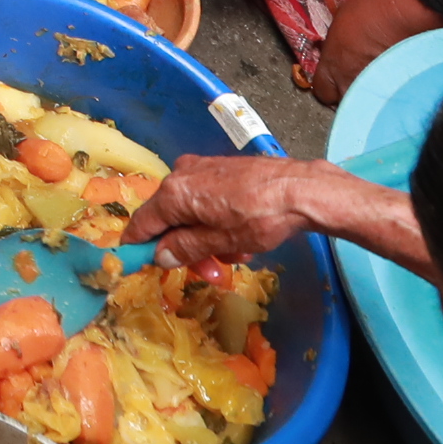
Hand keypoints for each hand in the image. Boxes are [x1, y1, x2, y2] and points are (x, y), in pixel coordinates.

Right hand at [126, 152, 428, 278]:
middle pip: (169, 220)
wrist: (301, 189)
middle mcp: (181, 174)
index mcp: (174, 192)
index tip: (143, 266)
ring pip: (190, 213)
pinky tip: (241, 238)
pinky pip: (206, 201)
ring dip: (207, 241)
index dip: (141, 247)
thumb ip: (184, 249)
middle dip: (187, 250)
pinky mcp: (220, 169)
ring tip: (237, 255)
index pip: (143, 223)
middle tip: (212, 274)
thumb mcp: (220, 242)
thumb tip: (159, 256)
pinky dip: (217, 223)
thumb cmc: (259, 217)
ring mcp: (202, 169)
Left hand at [313, 0, 442, 104]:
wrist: (402, 19)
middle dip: (349, 93)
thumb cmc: (369, 14)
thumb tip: (340, 48)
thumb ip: (335, 44)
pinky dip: (389, 94)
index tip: (336, 77)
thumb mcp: (340, 23)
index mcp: (331, 67)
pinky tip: (394, 84)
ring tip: (377, 83)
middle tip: (358, 81)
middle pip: (343, 102)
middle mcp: (348, 85)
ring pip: (365, 106)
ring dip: (368, 97)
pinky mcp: (394, 94)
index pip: (321, 90)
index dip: (329, 84)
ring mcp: (372, 92)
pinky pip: (387, 101)